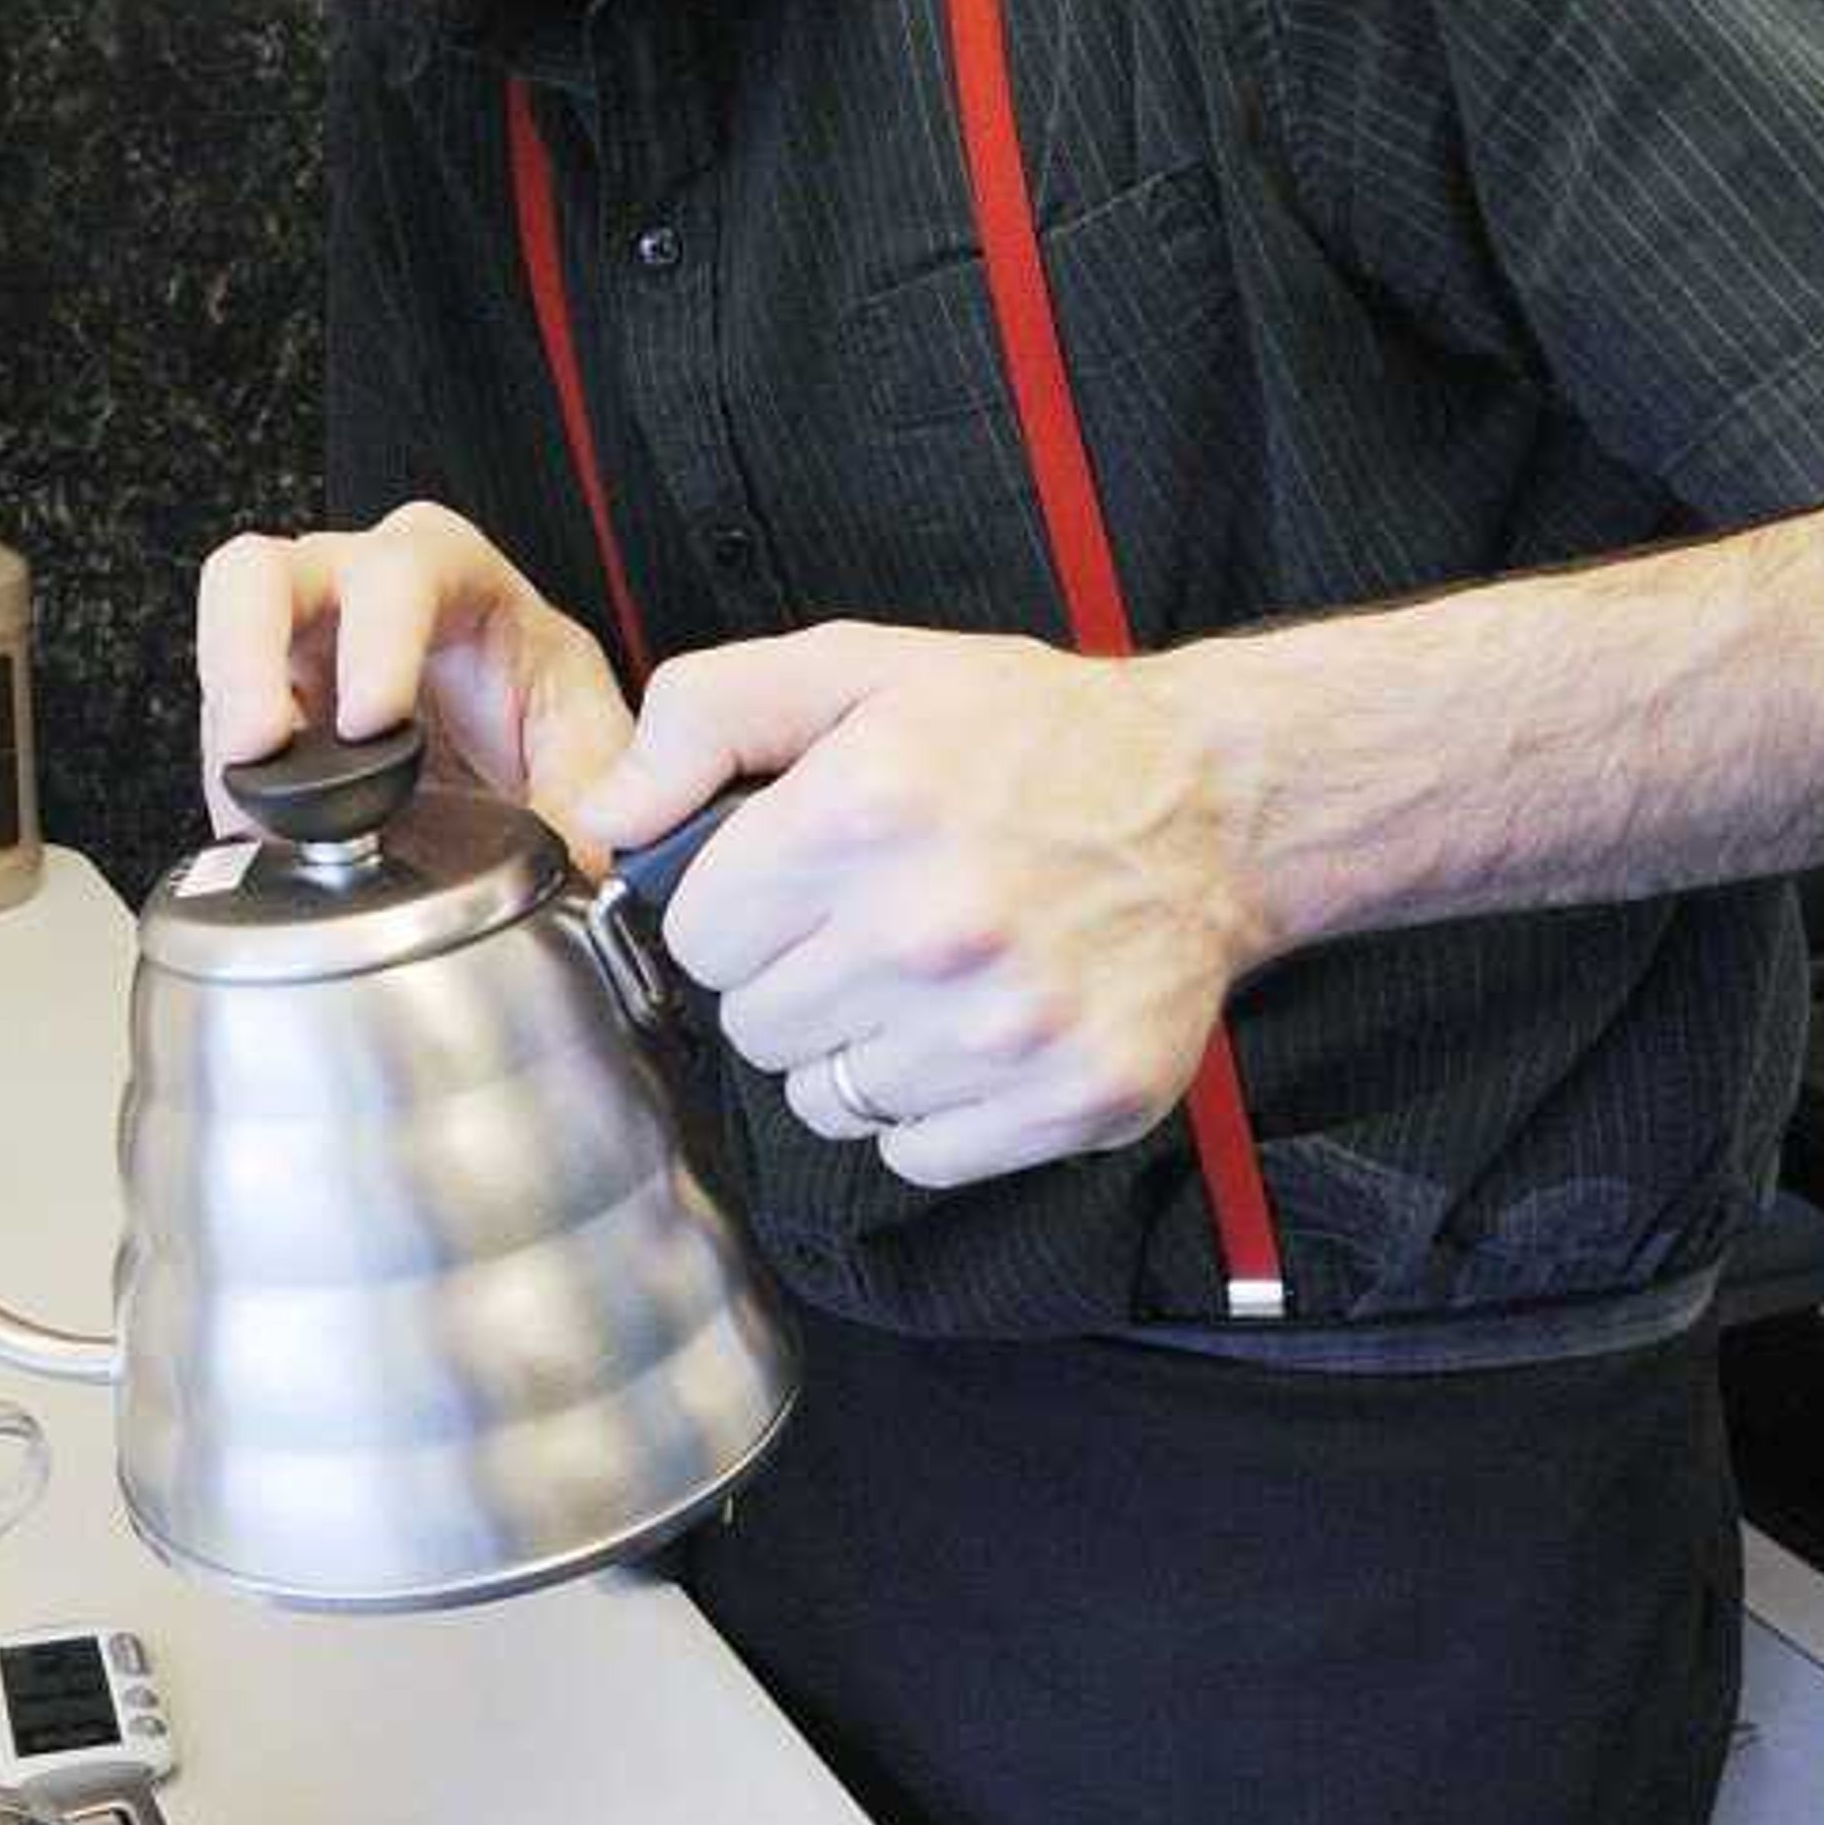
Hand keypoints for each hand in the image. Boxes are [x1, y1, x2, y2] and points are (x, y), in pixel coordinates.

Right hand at [193, 502, 636, 848]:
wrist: (503, 757)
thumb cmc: (536, 712)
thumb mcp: (587, 747)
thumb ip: (592, 795)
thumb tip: (588, 855)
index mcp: (447, 571)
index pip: (399, 571)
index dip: (378, 640)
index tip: (375, 722)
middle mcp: (351, 586)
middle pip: (260, 573)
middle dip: (249, 656)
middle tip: (262, 744)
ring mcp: (291, 641)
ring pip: (218, 647)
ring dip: (228, 728)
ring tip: (251, 808)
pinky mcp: (258, 707)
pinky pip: (219, 732)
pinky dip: (232, 789)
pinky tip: (265, 839)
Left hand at [577, 624, 1256, 1188]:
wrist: (1216, 800)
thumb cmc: (1028, 735)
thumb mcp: (858, 668)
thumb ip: (706, 715)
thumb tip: (606, 814)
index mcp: (863, 814)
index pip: (701, 941)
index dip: (737, 913)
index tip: (795, 886)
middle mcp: (934, 929)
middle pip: (755, 1030)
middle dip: (791, 980)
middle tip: (867, 925)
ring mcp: (1009, 1028)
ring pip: (827, 1103)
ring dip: (858, 1049)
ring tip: (926, 976)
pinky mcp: (1071, 1098)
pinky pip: (916, 1156)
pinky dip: (932, 1109)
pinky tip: (974, 1030)